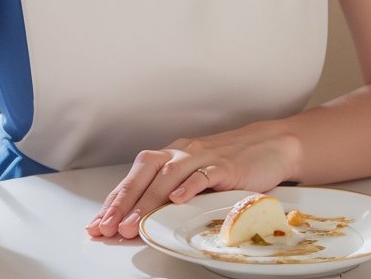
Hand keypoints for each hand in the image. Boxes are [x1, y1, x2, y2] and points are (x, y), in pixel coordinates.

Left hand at [85, 122, 299, 239]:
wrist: (271, 145)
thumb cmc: (231, 163)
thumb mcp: (196, 176)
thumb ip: (172, 192)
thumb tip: (141, 218)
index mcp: (172, 156)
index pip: (136, 177)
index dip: (115, 199)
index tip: (98, 222)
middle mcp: (183, 153)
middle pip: (145, 172)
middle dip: (124, 201)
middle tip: (108, 226)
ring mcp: (204, 157)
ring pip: (169, 175)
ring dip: (148, 200)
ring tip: (134, 223)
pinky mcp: (227, 166)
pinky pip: (205, 174)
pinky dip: (190, 186)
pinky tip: (178, 199)